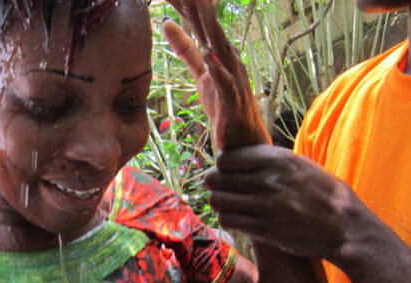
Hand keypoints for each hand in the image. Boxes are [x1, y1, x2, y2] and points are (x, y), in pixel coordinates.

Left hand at [163, 0, 269, 148]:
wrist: (244, 141)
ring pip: (222, 50)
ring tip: (202, 10)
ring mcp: (234, 79)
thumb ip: (186, 49)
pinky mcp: (233, 100)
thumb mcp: (201, 72)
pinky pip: (226, 82)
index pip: (201, 23)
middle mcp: (229, 61)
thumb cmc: (224, 106)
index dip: (188, 6)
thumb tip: (166, 24)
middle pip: (212, 30)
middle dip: (201, 10)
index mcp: (220, 52)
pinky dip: (219, 69)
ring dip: (211, 31)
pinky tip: (210, 57)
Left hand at [205, 145, 352, 258]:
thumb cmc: (323, 194)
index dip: (221, 164)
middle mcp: (270, 181)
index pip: (227, 158)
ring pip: (218, 200)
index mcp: (279, 160)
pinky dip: (226, 217)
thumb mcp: (302, 165)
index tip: (225, 169)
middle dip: (214, 182)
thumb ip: (271, 160)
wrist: (344, 227)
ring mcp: (266, 206)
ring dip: (217, 201)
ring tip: (223, 202)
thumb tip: (237, 155)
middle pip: (218, 178)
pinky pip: (228, 220)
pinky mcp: (264, 229)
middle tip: (217, 186)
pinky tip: (233, 216)